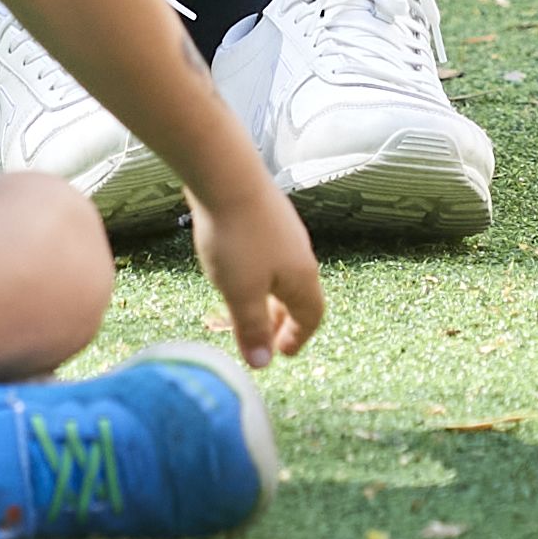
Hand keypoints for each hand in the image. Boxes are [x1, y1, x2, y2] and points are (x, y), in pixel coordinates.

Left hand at [189, 176, 325, 367]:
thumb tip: (262, 363)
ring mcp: (285, 230)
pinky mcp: (265, 214)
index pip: (312, 316)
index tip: (282, 354)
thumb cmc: (236, 239)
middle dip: (283, 321)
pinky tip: (235, 270)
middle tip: (265, 338)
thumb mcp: (240, 293)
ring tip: (247, 308)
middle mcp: (301, 253)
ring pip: (283, 274)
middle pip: (299, 296)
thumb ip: (251, 328)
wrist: (226, 175)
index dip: (299, 338)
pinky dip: (259, 274)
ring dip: (269, 297)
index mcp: (301, 278)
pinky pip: (269, 255)